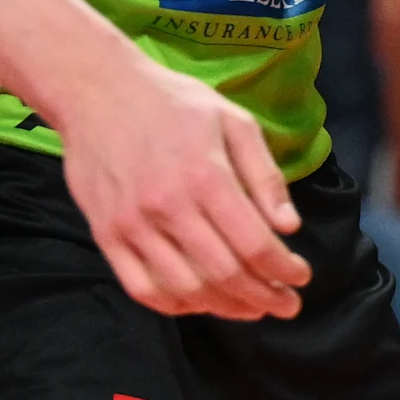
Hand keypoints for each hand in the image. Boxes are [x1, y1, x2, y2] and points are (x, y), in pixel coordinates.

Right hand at [48, 47, 307, 319]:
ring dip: (226, 308)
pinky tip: (202, 301)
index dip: (284, 270)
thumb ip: (264, 175)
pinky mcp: (106, 236)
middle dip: (265, 297)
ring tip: (251, 307)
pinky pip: (143, 290)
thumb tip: (290, 227)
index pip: (254, 244)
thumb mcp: (233, 121)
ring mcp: (132, 225)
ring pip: (186, 290)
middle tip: (286, 304)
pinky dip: (178, 306)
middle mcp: (168, 206)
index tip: (302, 277)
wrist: (97, 91)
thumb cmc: (173, 102)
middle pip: (224, 275)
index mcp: (206, 175)